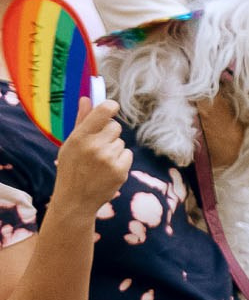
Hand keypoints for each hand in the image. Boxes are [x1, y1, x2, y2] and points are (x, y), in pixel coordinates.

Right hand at [54, 98, 130, 215]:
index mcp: (79, 137)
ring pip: (121, 142)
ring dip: (113, 149)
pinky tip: (107, 170)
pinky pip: (127, 154)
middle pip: (115, 126)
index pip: (104, 111)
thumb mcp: (70, 145)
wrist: (75, 201)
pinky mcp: (120, 170)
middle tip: (96, 148)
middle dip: (109, 134)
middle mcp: (94, 146)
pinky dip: (120, 160)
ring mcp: (108, 159)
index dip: (111, 107)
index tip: (112, 108)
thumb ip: (81, 121)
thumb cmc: (71, 169)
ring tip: (98, 163)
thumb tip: (86, 98)